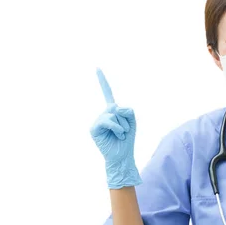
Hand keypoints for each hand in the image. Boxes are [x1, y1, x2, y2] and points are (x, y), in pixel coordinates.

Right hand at [90, 69, 141, 188]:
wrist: (122, 157)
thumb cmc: (127, 140)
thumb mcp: (132, 121)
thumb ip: (127, 110)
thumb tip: (114, 108)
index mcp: (112, 111)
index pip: (107, 93)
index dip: (102, 81)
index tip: (97, 68)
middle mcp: (103, 114)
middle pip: (117, 107)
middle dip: (125, 119)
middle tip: (124, 131)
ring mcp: (97, 121)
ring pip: (113, 113)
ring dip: (122, 125)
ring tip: (121, 135)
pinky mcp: (94, 128)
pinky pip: (108, 121)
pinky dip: (116, 128)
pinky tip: (117, 136)